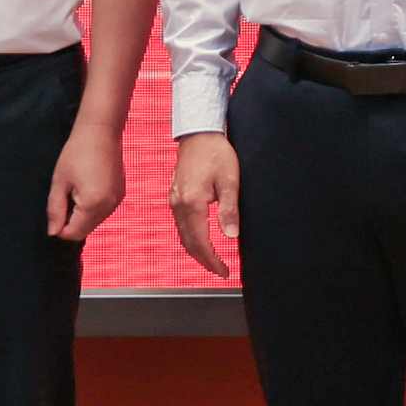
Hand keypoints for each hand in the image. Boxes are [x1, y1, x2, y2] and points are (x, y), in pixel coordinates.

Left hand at [46, 122, 123, 246]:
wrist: (101, 132)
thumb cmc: (76, 153)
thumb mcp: (60, 182)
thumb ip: (55, 210)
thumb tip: (53, 232)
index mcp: (92, 204)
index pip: (74, 233)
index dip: (59, 228)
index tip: (54, 210)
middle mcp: (109, 206)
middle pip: (85, 230)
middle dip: (71, 223)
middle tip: (63, 198)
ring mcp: (117, 200)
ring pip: (95, 222)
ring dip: (82, 216)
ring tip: (75, 191)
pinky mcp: (120, 194)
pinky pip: (104, 211)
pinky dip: (93, 208)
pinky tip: (87, 188)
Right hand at [170, 134, 240, 281]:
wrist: (199, 133)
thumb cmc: (216, 153)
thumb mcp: (229, 181)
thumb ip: (229, 209)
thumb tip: (231, 235)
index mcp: (192, 203)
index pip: (200, 242)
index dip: (212, 260)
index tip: (224, 271)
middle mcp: (179, 205)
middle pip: (188, 243)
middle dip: (204, 260)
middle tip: (220, 271)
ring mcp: (174, 200)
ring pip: (183, 235)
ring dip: (196, 250)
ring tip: (212, 260)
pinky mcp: (175, 196)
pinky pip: (180, 224)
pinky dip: (190, 237)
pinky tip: (200, 239)